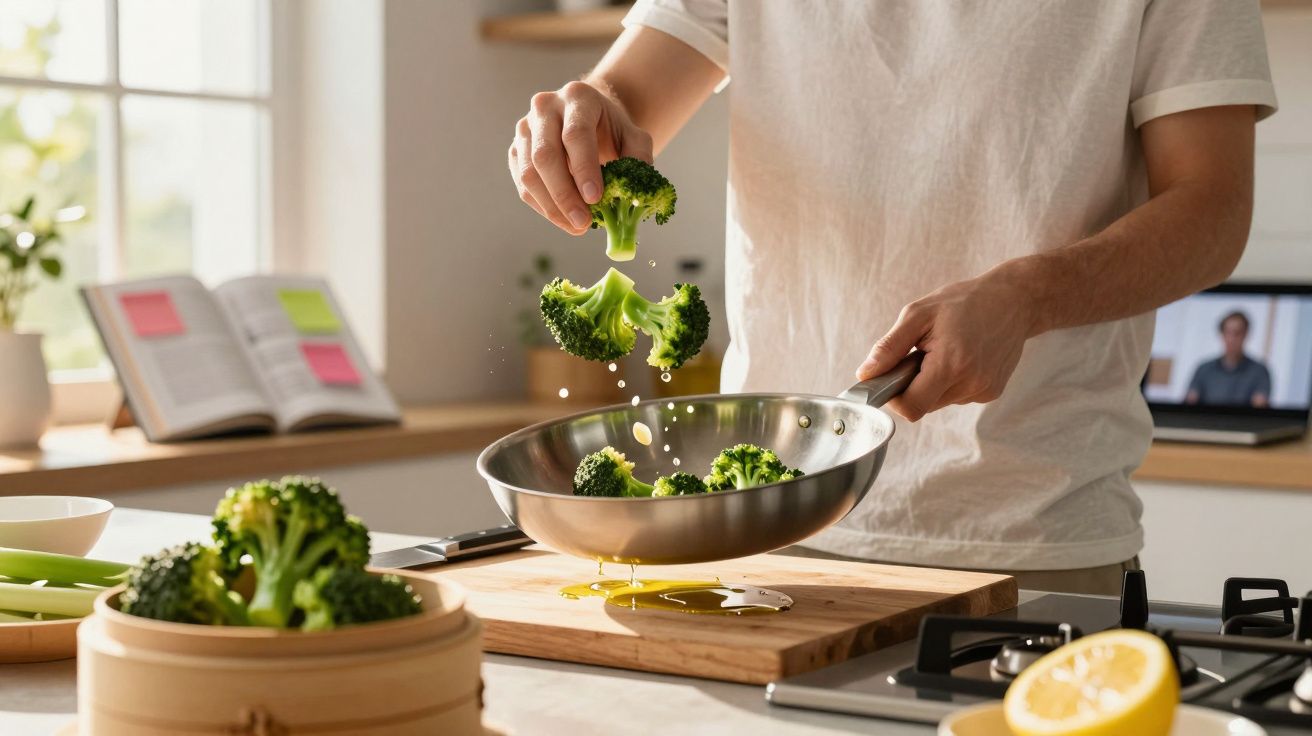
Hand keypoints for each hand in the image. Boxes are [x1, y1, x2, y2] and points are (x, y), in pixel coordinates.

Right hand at [509, 80, 653, 234]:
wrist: (590, 119)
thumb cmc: (611, 129)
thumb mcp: (634, 137)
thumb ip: (639, 159)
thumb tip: (634, 195)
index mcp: (577, 97)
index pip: (575, 134)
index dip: (584, 168)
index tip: (595, 199)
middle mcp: (544, 108)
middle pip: (545, 155)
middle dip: (564, 195)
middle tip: (584, 223)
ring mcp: (525, 128)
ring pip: (529, 174)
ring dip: (552, 207)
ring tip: (576, 226)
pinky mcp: (517, 150)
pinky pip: (523, 185)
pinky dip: (543, 207)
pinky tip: (563, 220)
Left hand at [856, 272, 1037, 421]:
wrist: (1015, 300)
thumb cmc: (964, 302)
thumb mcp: (918, 314)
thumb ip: (889, 347)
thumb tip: (865, 374)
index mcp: (951, 365)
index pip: (910, 407)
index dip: (894, 397)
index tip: (891, 375)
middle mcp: (971, 384)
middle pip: (923, 405)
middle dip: (913, 385)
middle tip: (920, 353)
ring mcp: (984, 391)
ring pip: (939, 401)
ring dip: (932, 382)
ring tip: (944, 350)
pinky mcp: (992, 392)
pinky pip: (957, 395)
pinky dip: (950, 381)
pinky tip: (961, 356)